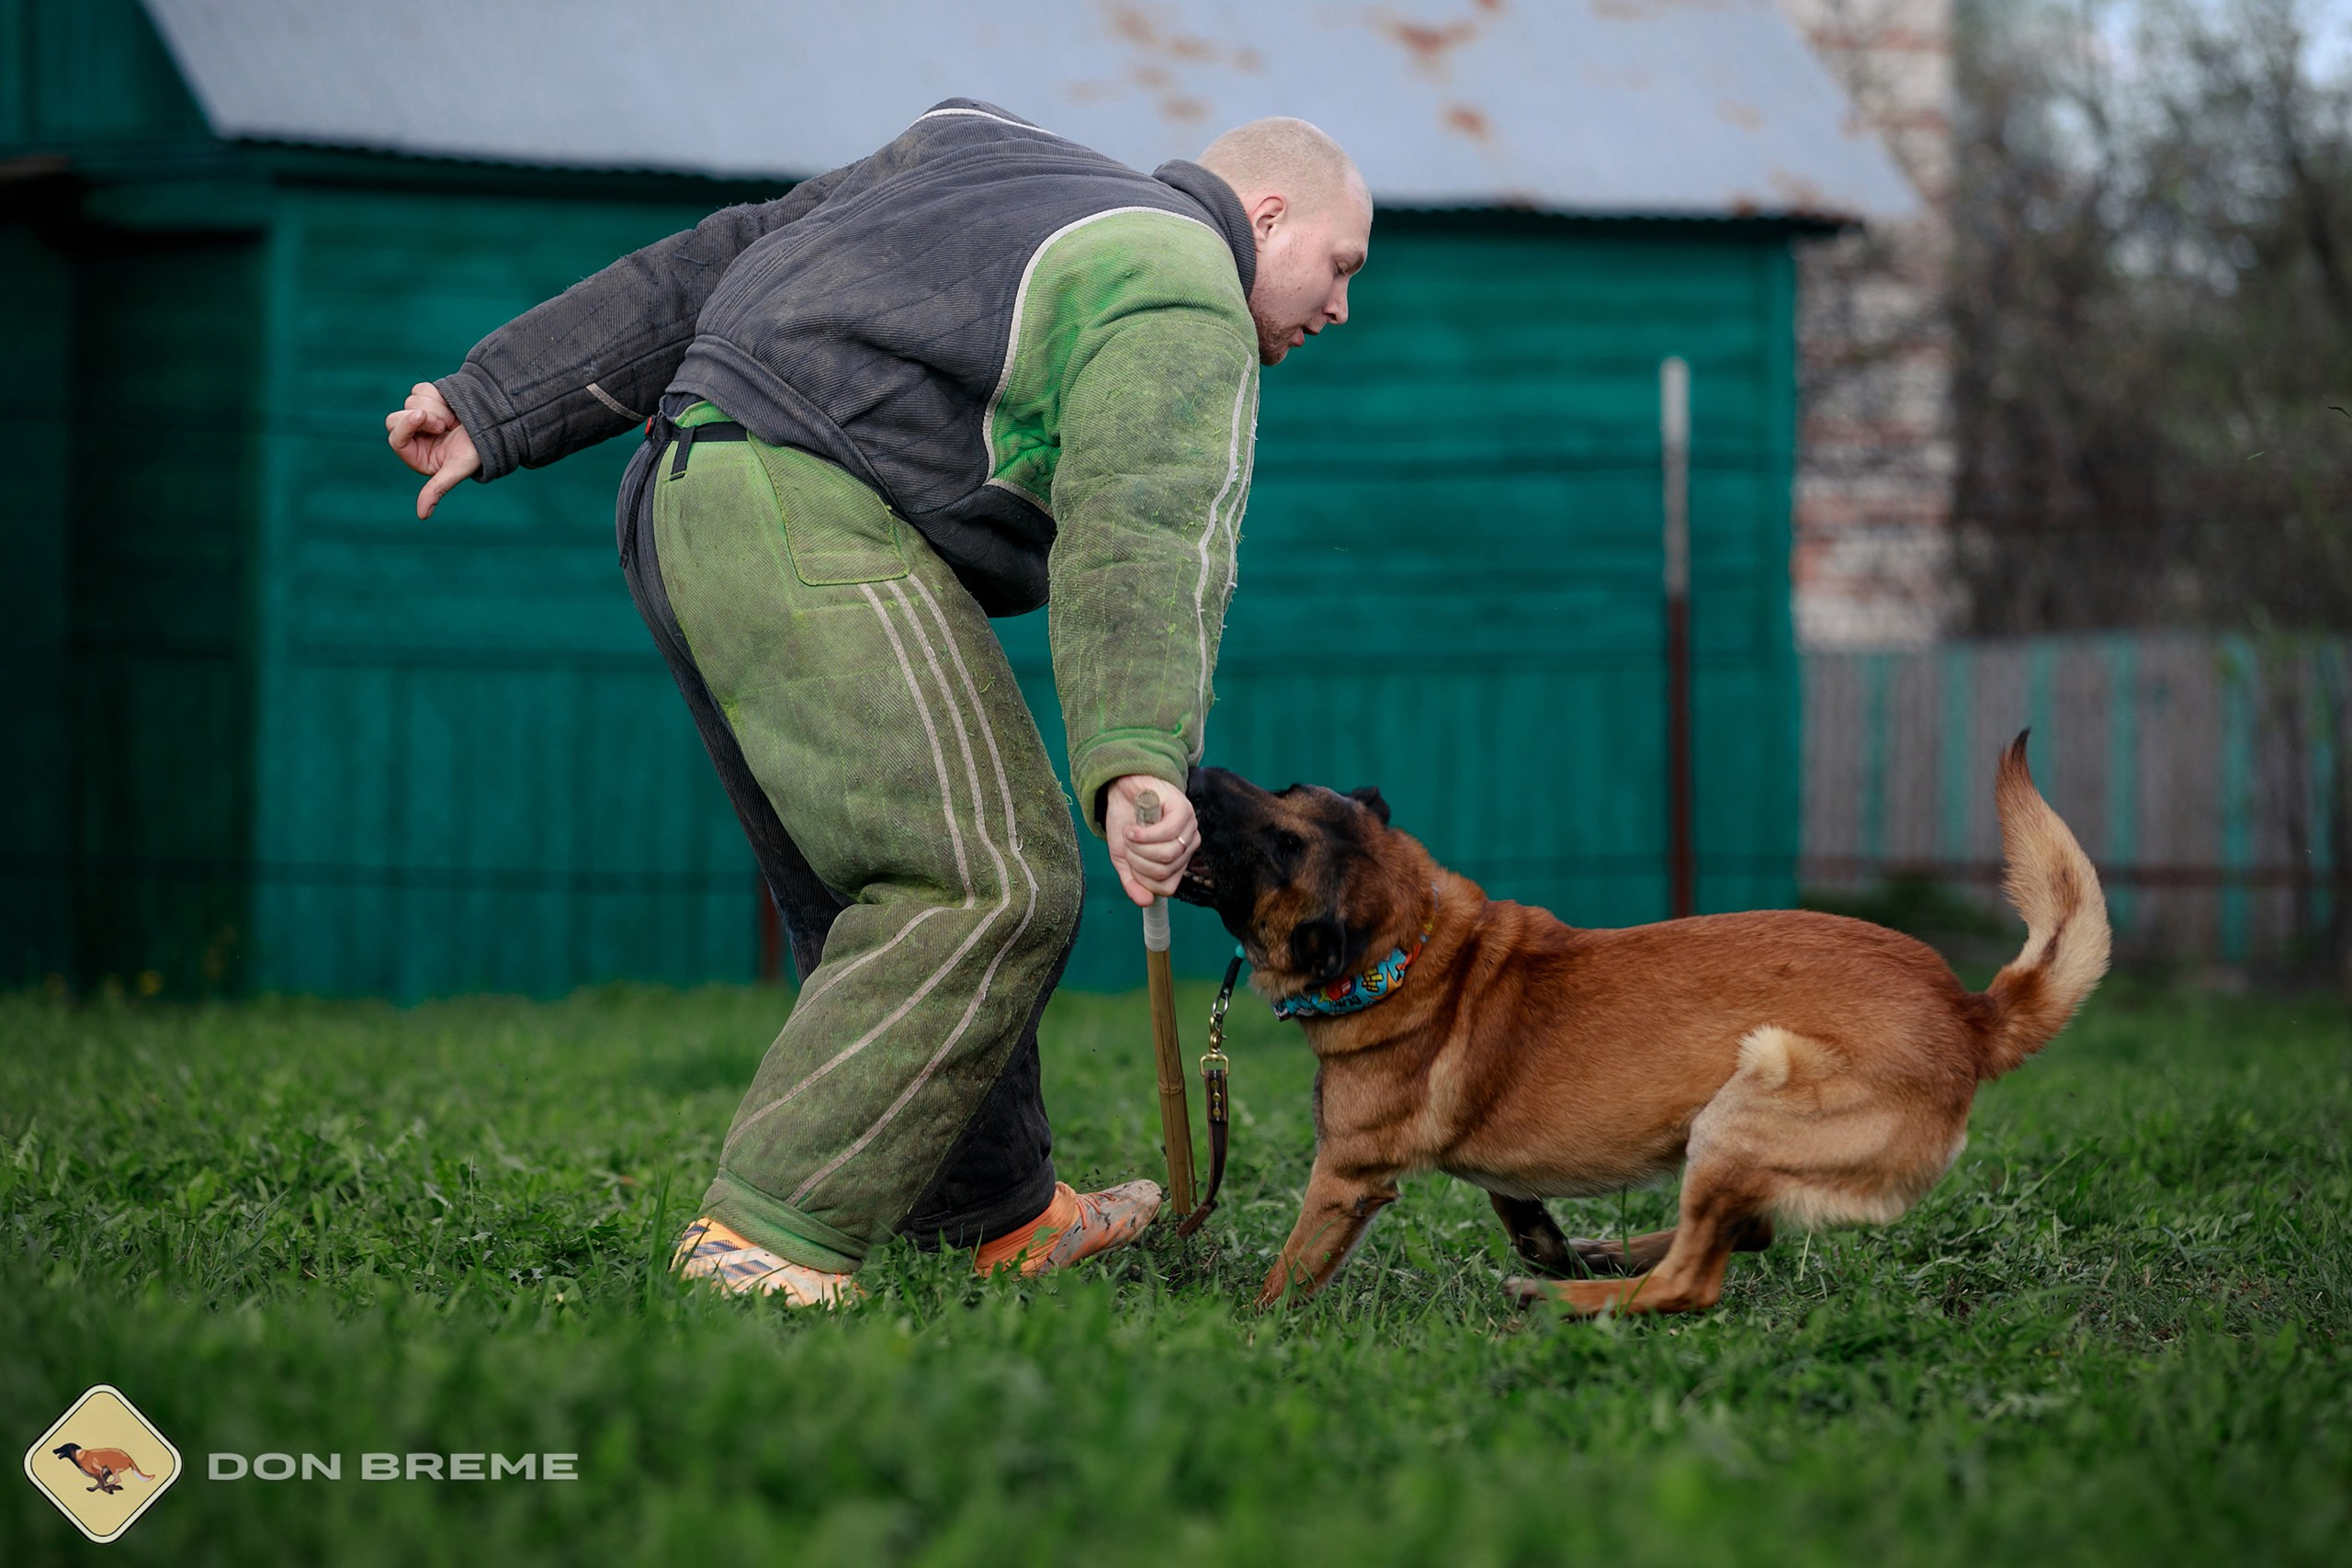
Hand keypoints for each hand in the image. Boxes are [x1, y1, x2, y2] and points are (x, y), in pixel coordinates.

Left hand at [385, 382, 480, 518]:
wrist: (498, 425)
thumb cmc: (478, 451)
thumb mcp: (456, 470)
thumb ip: (436, 489)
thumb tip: (422, 515)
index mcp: (417, 456)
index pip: (395, 437)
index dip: (406, 425)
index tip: (422, 416)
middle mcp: (415, 437)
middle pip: (395, 419)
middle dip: (421, 416)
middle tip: (444, 423)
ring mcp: (421, 417)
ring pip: (410, 401)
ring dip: (435, 407)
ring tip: (454, 419)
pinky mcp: (429, 400)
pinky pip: (421, 389)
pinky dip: (437, 395)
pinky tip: (454, 407)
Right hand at [1104, 774, 1197, 906]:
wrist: (1122, 790)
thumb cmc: (1126, 822)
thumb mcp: (1123, 858)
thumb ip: (1133, 881)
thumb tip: (1145, 902)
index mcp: (1178, 860)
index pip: (1167, 887)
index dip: (1143, 879)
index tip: (1130, 862)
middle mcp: (1188, 845)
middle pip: (1165, 872)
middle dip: (1137, 862)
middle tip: (1127, 845)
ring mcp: (1189, 827)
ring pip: (1167, 855)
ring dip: (1139, 848)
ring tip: (1129, 834)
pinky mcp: (1183, 809)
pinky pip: (1168, 833)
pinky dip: (1143, 835)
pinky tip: (1132, 830)